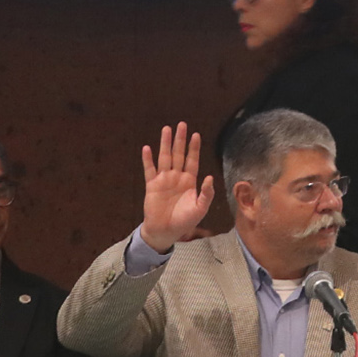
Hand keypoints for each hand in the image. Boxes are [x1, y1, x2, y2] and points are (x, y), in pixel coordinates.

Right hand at [139, 123, 213, 252]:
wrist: (165, 232)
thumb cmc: (184, 222)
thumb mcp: (200, 209)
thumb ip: (206, 194)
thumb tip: (210, 177)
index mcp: (189, 182)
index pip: (192, 160)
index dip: (194, 148)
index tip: (196, 134)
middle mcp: (176, 177)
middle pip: (178, 154)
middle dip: (180, 140)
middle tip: (181, 124)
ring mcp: (164, 180)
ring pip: (165, 158)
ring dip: (165, 144)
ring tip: (166, 129)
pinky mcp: (152, 186)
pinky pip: (149, 170)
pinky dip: (148, 159)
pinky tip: (147, 148)